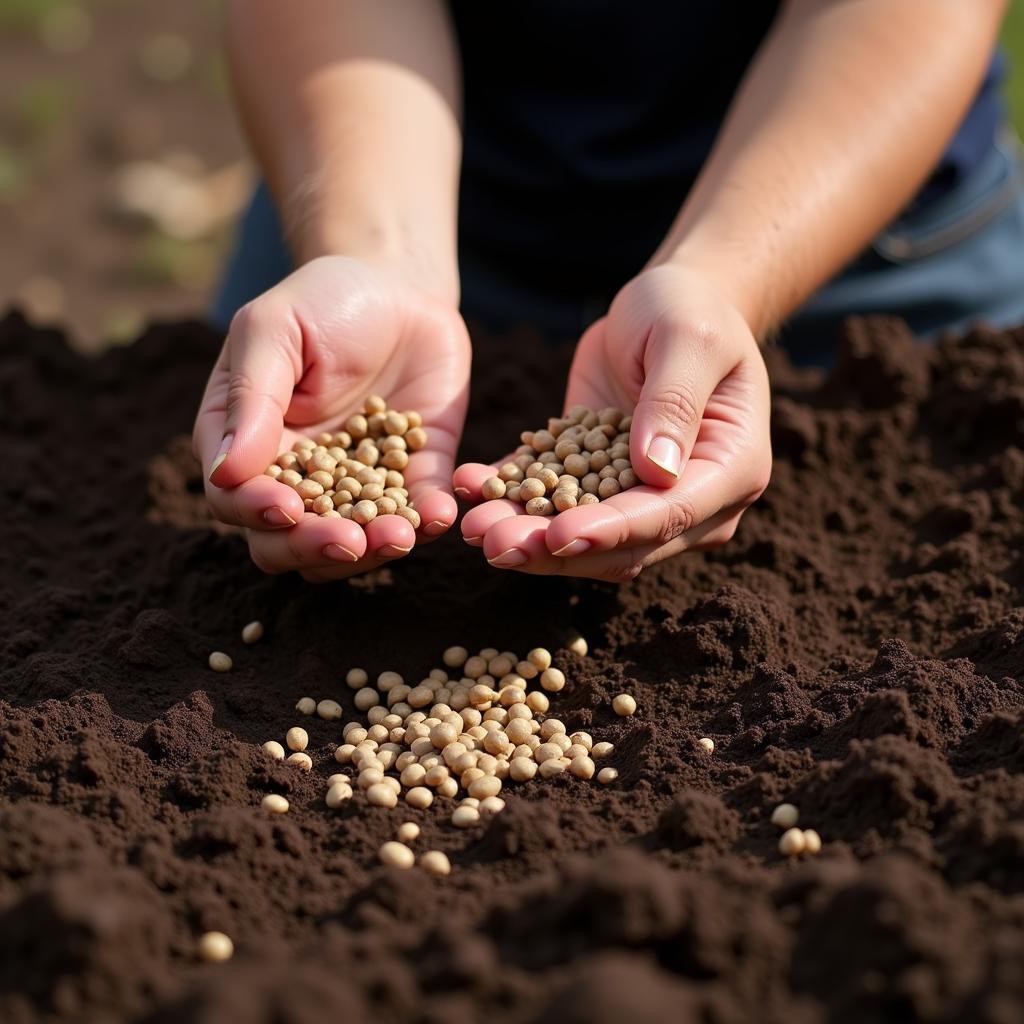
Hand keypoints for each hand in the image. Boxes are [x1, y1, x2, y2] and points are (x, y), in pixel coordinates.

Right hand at [194, 255, 469, 580]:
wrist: (396, 286)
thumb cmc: (320, 300)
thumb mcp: (274, 331)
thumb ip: (252, 399)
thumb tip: (228, 472)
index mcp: (247, 443)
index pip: (236, 498)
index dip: (258, 512)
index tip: (287, 509)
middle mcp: (298, 476)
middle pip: (289, 539)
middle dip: (317, 547)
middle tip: (349, 541)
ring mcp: (358, 483)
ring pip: (354, 541)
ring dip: (374, 546)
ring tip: (399, 535)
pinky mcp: (414, 474)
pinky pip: (419, 508)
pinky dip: (428, 519)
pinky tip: (440, 516)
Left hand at [454, 265, 770, 580]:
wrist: (667, 302)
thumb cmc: (690, 310)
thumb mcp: (687, 338)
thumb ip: (673, 401)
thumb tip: (656, 472)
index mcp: (729, 470)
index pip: (669, 515)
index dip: (612, 531)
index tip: (558, 536)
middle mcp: (691, 500)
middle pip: (621, 545)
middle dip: (555, 548)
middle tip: (494, 545)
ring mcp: (641, 498)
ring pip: (581, 537)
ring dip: (526, 537)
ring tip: (473, 529)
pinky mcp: (594, 482)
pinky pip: (550, 499)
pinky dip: (511, 499)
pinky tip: (469, 487)